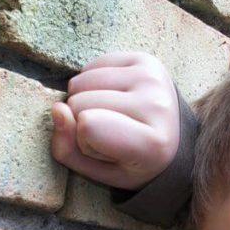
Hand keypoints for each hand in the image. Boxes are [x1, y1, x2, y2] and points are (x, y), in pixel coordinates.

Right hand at [50, 51, 179, 189]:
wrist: (173, 137)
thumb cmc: (129, 160)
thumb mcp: (97, 170)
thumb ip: (68, 150)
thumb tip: (57, 109)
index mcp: (153, 145)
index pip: (88, 127)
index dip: (84, 142)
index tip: (107, 150)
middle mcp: (157, 106)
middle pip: (79, 105)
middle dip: (83, 122)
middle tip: (112, 134)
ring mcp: (152, 77)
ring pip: (79, 83)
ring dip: (84, 101)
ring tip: (112, 115)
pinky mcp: (145, 59)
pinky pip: (89, 67)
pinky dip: (92, 84)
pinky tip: (112, 97)